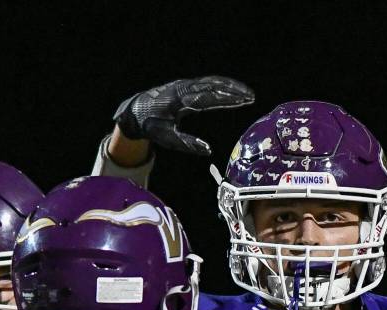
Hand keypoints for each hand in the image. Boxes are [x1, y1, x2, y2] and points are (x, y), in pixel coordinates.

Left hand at [114, 75, 253, 156]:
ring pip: (211, 81)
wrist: (135, 111)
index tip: (245, 101)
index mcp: (181, 101)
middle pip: (214, 85)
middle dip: (234, 90)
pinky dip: (220, 85)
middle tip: (251, 96)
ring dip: (229, 86)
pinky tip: (230, 90)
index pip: (211, 97)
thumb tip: (209, 150)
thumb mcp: (168, 138)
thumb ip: (188, 144)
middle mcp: (184, 88)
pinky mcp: (185, 85)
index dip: (229, 99)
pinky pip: (206, 82)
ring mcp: (184, 84)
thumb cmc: (151, 127)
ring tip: (246, 93)